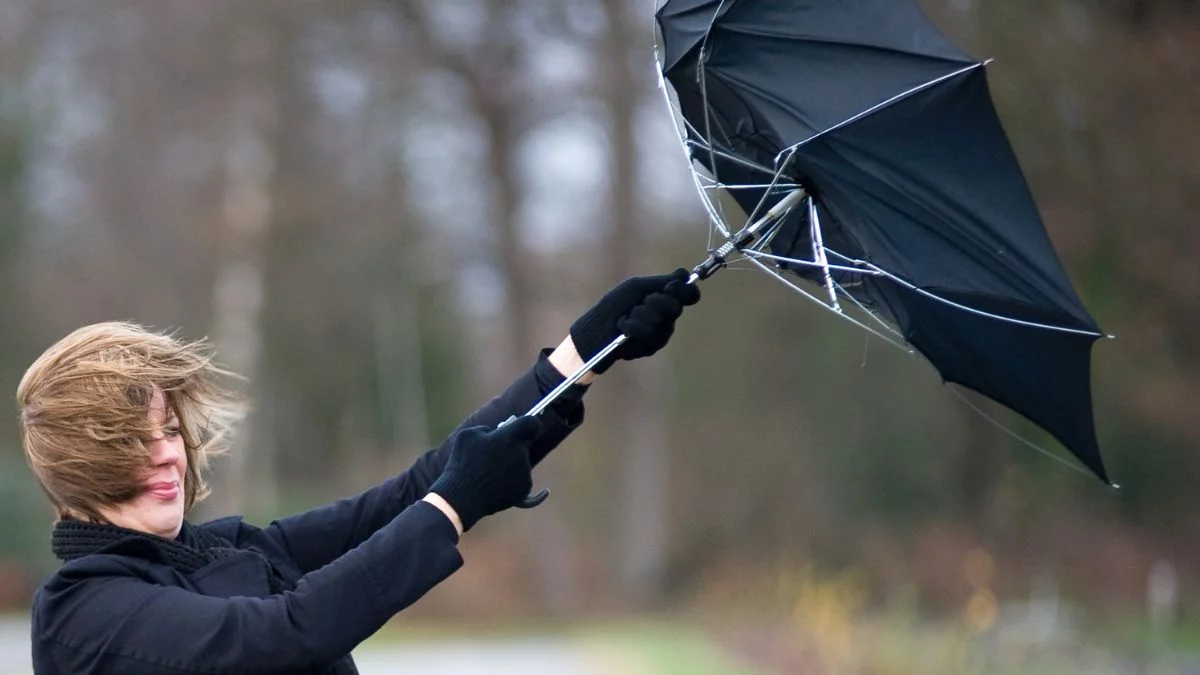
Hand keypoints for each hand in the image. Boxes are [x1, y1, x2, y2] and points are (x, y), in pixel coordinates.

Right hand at [427, 416, 541, 531]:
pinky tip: (494, 483)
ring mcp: (525, 472)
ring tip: (487, 473)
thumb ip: (486, 430)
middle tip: (494, 453)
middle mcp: (522, 453)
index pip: (532, 423)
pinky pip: (521, 479)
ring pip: (521, 462)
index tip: (519, 428)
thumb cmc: (463, 463)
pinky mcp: (525, 489)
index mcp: (510, 437)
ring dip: (509, 464)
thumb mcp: (468, 436)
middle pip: (523, 445)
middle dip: (513, 447)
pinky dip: (511, 481)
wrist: (463, 497)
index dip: (528, 424)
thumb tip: (498, 431)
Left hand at [569, 268, 700, 373]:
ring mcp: (662, 333)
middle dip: (654, 302)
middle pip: (676, 307)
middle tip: (639, 303)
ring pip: (660, 321)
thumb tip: (685, 273)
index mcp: (667, 300)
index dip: (683, 290)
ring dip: (638, 315)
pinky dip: (632, 327)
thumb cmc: (616, 303)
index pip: (690, 295)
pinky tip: (624, 329)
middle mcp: (669, 317)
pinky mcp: (653, 347)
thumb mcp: (637, 287)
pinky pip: (648, 334)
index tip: (669, 287)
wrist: (599, 325)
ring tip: (627, 317)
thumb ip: (660, 281)